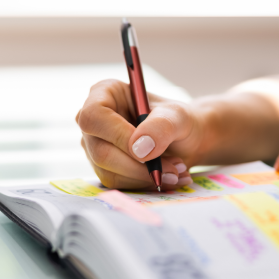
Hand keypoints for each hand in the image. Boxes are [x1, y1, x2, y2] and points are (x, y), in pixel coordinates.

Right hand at [76, 79, 204, 189]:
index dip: (118, 136)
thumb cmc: (178, 120)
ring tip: (175, 170)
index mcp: (105, 93)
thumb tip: (139, 149)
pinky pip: (117, 183)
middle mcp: (94, 120)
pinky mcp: (103, 167)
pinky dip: (144, 184)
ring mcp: (94, 145)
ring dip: (145, 177)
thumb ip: (161, 126)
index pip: (94, 116)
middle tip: (173, 169)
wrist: (185, 140)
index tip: (147, 151)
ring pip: (108, 172)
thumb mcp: (177, 116)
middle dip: (139, 166)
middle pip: (100, 151)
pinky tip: (165, 177)